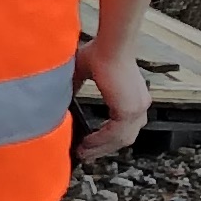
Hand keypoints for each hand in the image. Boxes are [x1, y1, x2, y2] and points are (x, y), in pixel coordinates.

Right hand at [75, 34, 153, 167]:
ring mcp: (137, 108)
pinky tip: (86, 145)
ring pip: (121, 139)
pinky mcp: (130, 110)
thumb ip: (76, 88)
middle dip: (104, 148)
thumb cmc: (99, 52)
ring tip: (83, 153)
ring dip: (101, 148)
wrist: (110, 45)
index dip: (108, 139)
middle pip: (125, 137)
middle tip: (86, 155)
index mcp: (134, 97)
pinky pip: (115, 134)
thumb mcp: (84, 74)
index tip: (91, 146)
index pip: (124, 126)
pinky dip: (100, 141)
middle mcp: (140, 104)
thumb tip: (61, 99)